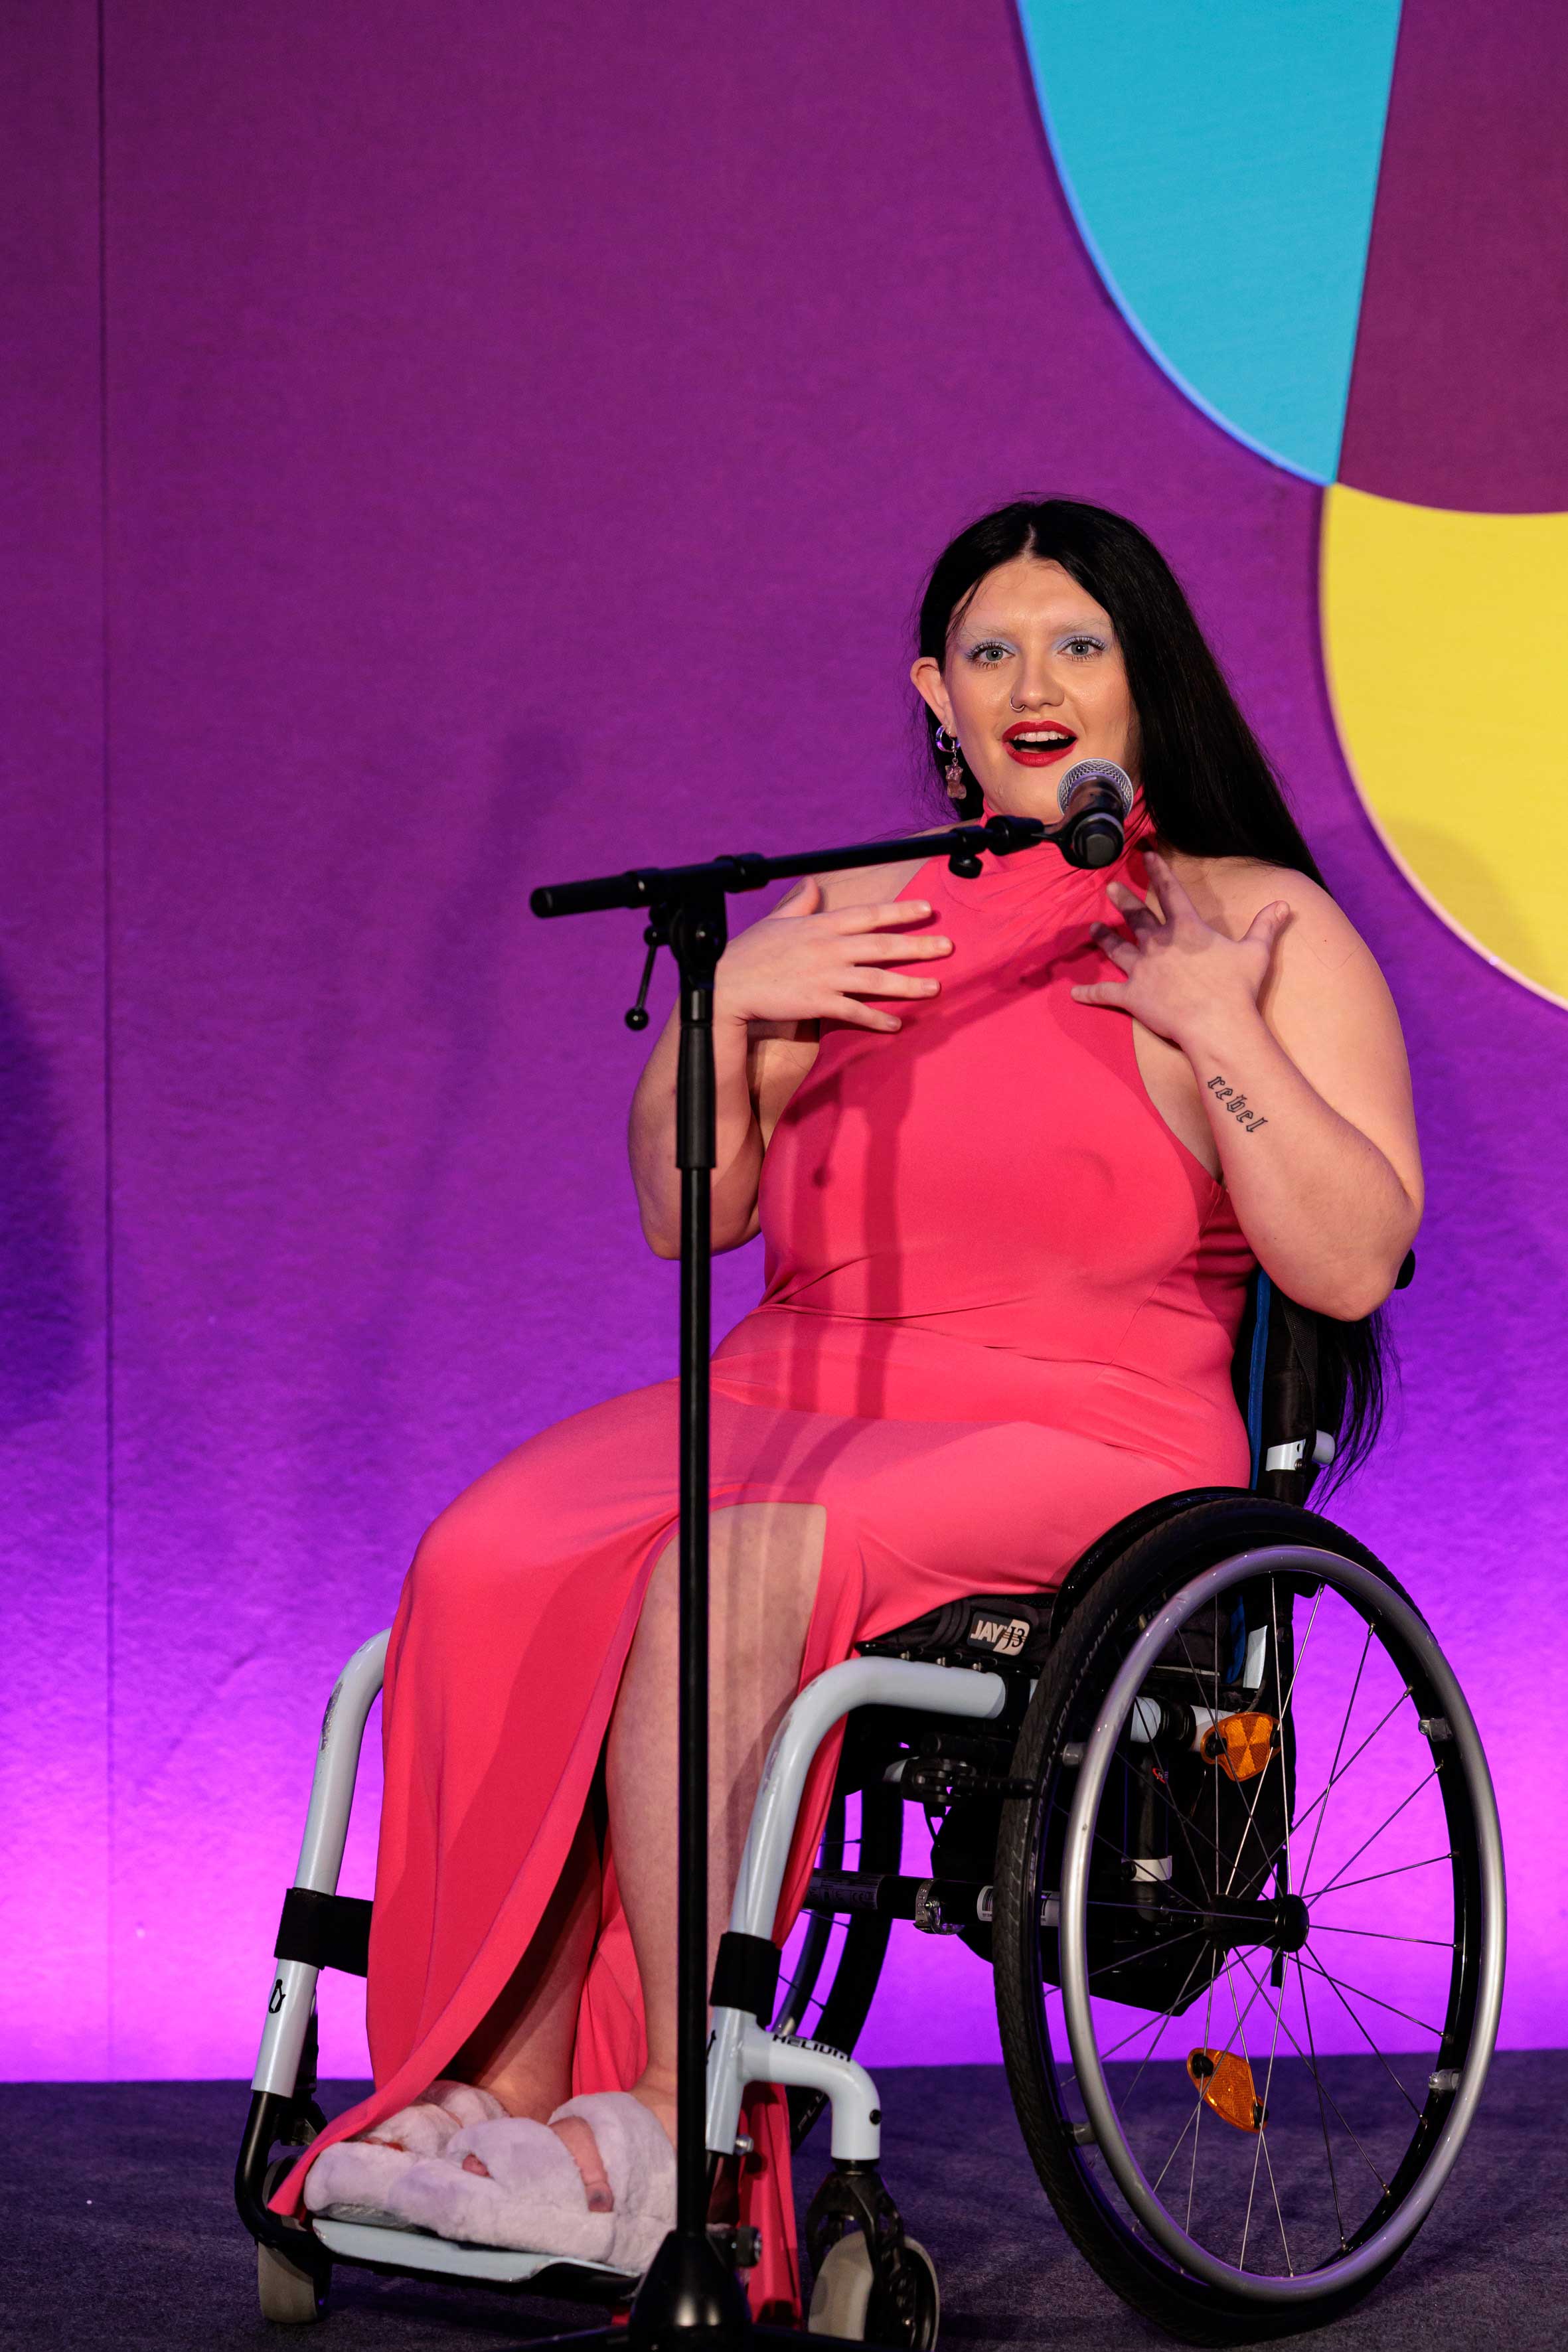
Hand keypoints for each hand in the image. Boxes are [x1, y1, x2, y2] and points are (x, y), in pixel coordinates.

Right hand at [714, 877, 951, 1032]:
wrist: (728, 985)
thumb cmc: (749, 952)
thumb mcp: (776, 920)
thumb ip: (800, 903)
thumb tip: (812, 884)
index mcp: (821, 925)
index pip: (869, 915)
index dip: (901, 912)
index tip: (927, 909)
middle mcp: (829, 949)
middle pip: (883, 946)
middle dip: (919, 946)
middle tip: (948, 947)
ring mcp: (826, 977)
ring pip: (877, 980)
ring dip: (909, 985)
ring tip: (935, 987)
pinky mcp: (818, 1004)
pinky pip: (855, 1012)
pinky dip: (877, 1019)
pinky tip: (896, 1024)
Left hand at [1070, 848, 1289, 1048]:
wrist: (1217, 1024)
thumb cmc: (1237, 988)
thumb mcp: (1256, 952)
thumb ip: (1266, 926)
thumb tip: (1284, 904)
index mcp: (1187, 929)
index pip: (1170, 891)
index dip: (1158, 871)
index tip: (1146, 854)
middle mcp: (1159, 944)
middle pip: (1137, 917)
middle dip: (1122, 900)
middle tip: (1109, 887)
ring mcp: (1142, 969)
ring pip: (1117, 948)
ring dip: (1105, 937)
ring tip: (1093, 927)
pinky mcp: (1132, 996)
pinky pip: (1105, 993)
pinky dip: (1089, 993)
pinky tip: (1075, 993)